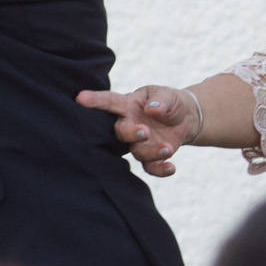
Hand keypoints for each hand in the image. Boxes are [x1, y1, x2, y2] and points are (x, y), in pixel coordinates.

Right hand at [76, 85, 204, 176]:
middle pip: (120, 131)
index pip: (110, 102)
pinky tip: (171, 168)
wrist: (185, 119)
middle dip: (130, 133)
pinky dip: (160, 170)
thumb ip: (161, 100)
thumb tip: (152, 109)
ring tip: (168, 148)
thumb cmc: (169, 102)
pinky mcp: (150, 157)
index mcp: (128, 105)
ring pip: (136, 151)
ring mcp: (138, 143)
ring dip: (152, 152)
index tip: (80, 98)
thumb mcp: (168, 95)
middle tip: (144, 131)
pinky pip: (150, 167)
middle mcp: (128, 125)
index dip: (95, 100)